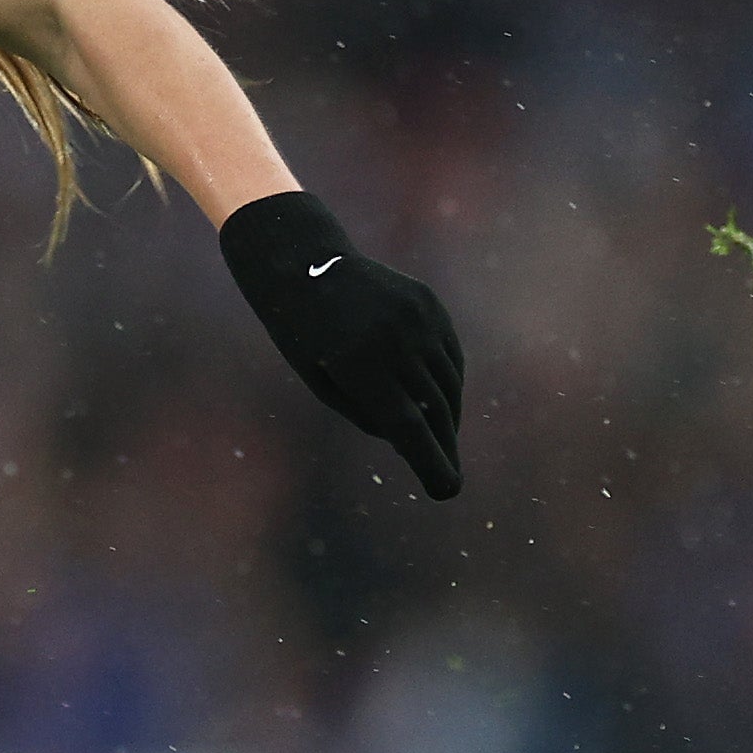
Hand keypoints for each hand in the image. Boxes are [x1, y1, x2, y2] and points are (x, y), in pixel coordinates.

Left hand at [219, 188, 464, 498]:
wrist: (306, 262)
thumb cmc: (303, 334)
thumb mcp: (321, 382)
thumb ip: (366, 413)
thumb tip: (410, 442)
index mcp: (359, 365)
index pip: (408, 427)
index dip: (431, 462)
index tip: (447, 489)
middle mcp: (395, 340)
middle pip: (433, 410)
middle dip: (442, 447)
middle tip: (446, 475)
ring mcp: (417, 318)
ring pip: (448, 384)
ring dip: (447, 417)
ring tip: (442, 441)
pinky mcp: (429, 304)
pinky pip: (449, 355)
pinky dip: (448, 383)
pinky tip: (441, 402)